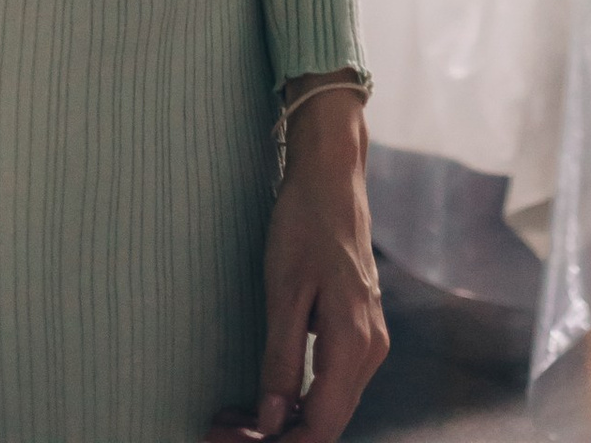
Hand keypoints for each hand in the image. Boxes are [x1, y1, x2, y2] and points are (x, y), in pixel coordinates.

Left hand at [229, 86, 387, 442]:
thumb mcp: (284, 292)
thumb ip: (281, 361)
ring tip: (233, 418)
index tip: (227, 440)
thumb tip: (273, 422)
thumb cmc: (306, 223)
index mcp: (355, 343)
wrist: (333, 174)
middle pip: (326, 423)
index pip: (320, 427)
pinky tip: (265, 397)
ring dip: (284, 422)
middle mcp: (371, 349)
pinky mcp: (361, 330)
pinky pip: (333, 384)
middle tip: (219, 430)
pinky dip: (298, 399)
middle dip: (275, 437)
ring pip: (330, 407)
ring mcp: (370, 340)